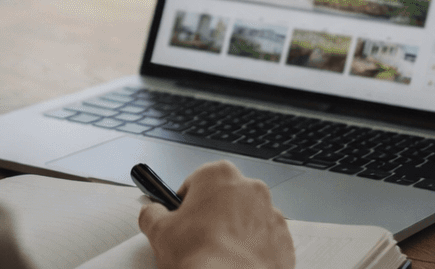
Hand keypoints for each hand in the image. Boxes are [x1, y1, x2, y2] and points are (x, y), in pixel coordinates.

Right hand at [138, 161, 294, 268]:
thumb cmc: (201, 256)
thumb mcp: (159, 231)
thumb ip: (152, 214)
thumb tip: (151, 212)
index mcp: (218, 175)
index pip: (195, 182)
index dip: (184, 203)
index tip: (179, 218)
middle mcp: (249, 188)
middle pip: (223, 198)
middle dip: (210, 216)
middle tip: (196, 240)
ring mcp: (270, 213)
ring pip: (245, 218)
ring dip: (233, 232)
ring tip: (217, 255)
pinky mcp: (283, 239)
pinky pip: (264, 239)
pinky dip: (252, 249)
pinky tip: (236, 263)